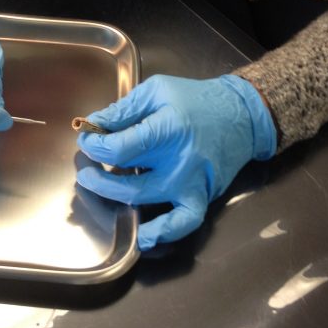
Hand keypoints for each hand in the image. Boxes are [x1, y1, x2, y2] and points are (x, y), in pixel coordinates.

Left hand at [75, 74, 275, 250]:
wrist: (242, 115)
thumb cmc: (195, 99)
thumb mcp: (156, 91)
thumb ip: (123, 110)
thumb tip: (93, 125)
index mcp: (168, 129)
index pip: (119, 149)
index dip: (95, 146)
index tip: (88, 138)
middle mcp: (179, 161)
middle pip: (126, 178)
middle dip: (97, 175)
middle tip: (86, 167)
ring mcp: (191, 183)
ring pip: (145, 200)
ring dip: (114, 195)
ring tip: (98, 184)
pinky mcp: (202, 197)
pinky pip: (183, 223)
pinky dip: (164, 232)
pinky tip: (144, 237)